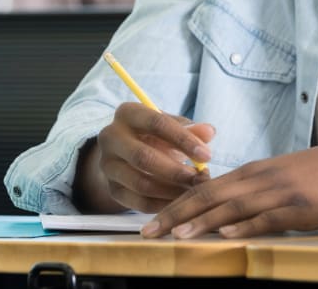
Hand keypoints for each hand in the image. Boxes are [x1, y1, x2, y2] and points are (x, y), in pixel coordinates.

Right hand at [88, 102, 214, 212]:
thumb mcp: (172, 127)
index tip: (207, 155)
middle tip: (201, 179)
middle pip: (143, 157)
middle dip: (176, 171)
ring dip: (172, 191)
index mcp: (127, 113)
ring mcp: (107, 165)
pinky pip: (139, 202)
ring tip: (194, 192)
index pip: (156, 123)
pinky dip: (163, 205)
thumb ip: (191, 130)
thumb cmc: (157, 136)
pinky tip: (182, 202)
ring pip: (141, 183)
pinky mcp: (112, 189)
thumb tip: (209, 132)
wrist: (128, 154)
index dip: (183, 140)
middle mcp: (110, 137)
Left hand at [142, 138, 317, 238]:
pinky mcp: (299, 208)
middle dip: (176, 213)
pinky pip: (267, 218)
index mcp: (252, 172)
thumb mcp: (279, 177)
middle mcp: (260, 179)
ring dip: (202, 221)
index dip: (175, 204)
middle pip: (210, 196)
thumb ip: (252, 190)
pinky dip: (245, 226)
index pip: (205, 187)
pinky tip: (227, 233)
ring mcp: (279, 193)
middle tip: (148, 230)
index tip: (151, 219)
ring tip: (177, 234)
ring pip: (232, 207)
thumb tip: (223, 209)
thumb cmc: (317, 173)